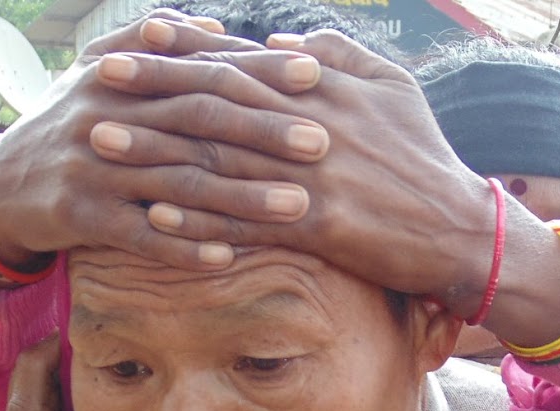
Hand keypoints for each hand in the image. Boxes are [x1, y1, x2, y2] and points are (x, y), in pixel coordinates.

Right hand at [0, 12, 332, 272]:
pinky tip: (227, 257)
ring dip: (241, 198)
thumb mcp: (97, 75)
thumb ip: (152, 44)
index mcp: (121, 76)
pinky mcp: (80, 216)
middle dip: (264, 132)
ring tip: (296, 207)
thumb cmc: (68, 126)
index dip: (258, 71)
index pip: (201, 69)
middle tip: (322, 141)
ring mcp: (93, 168)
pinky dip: (183, 247)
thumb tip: (216, 28)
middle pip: (198, 124)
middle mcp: (108, 116)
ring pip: (179, 184)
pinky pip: (140, 235)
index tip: (314, 73)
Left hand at [91, 30, 496, 311]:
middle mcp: (311, 122)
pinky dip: (197, 219)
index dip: (187, 45)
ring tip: (102, 141)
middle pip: (217, 98)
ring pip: (219, 158)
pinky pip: (244, 221)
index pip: (242, 59)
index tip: (138, 34)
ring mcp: (311, 175)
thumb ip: (338, 56)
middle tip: (98, 77)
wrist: (461, 227)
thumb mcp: (393, 88)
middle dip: (153, 85)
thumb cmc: (424, 157)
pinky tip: (152, 217)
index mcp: (324, 86)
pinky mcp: (316, 226)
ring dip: (155, 151)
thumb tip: (281, 44)